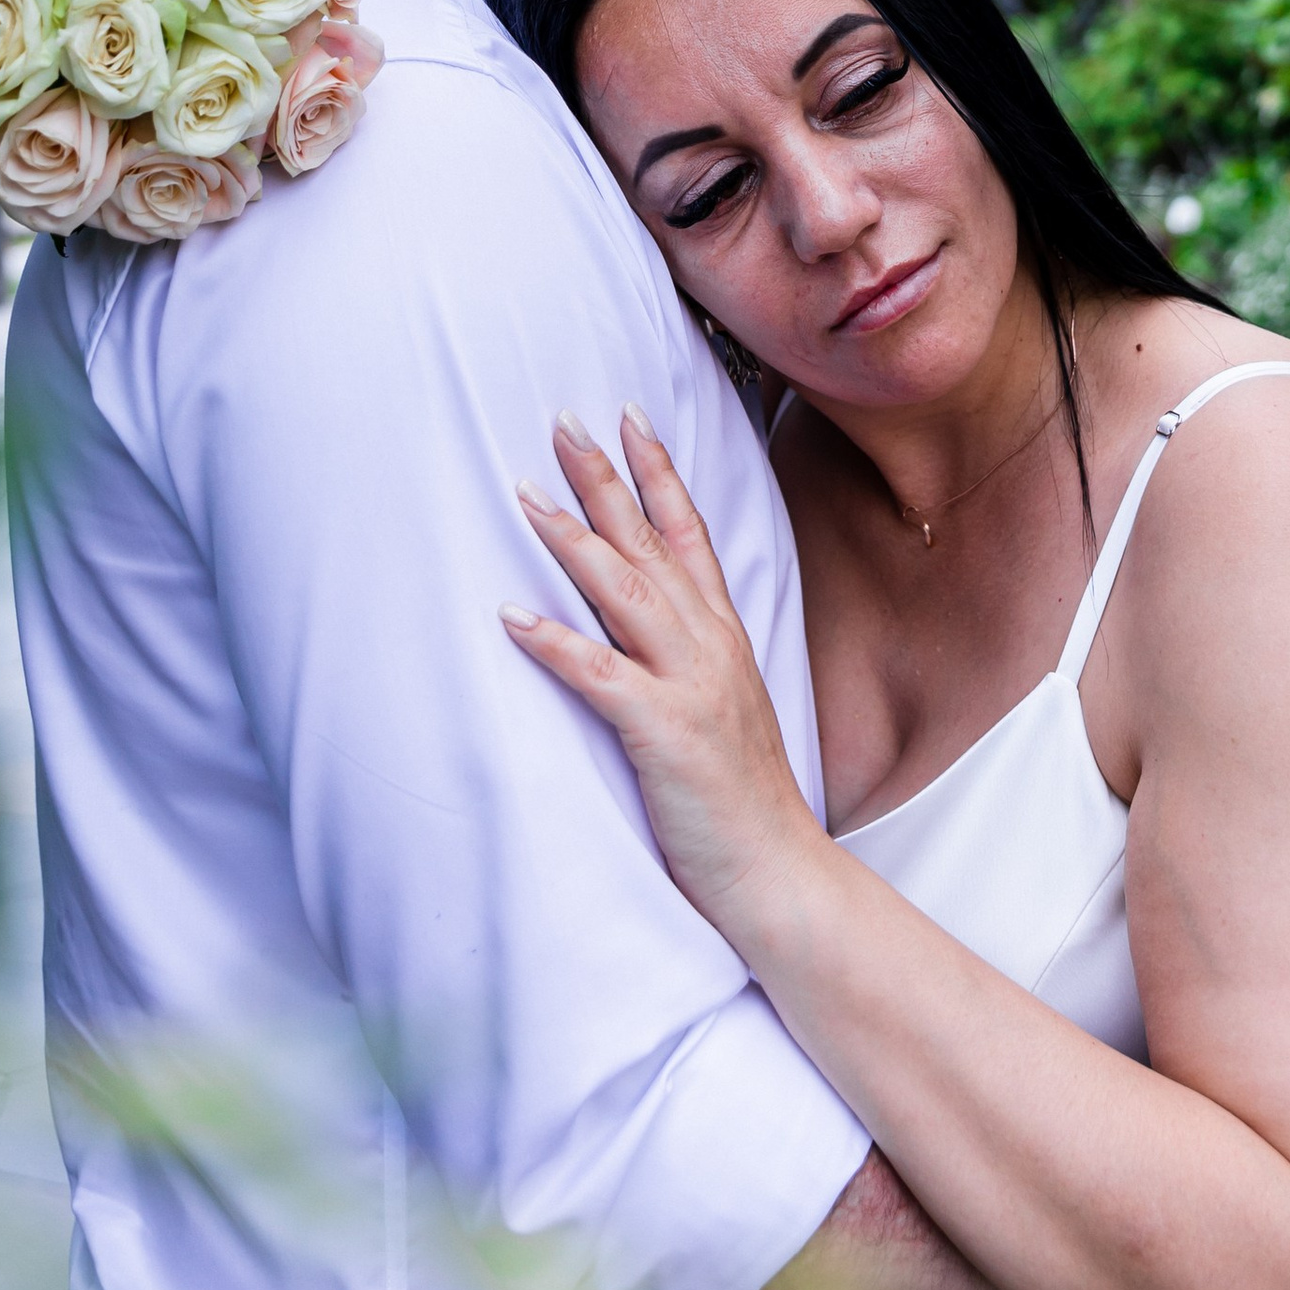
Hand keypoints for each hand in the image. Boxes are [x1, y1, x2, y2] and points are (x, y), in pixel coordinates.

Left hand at [504, 409, 825, 946]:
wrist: (777, 872)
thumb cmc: (741, 800)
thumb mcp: (723, 709)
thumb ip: (690, 659)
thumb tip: (646, 626)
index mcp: (723, 639)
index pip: (689, 534)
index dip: (659, 472)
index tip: (628, 416)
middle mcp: (710, 647)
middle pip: (649, 544)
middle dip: (606, 479)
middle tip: (563, 421)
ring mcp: (689, 686)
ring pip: (625, 592)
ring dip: (572, 539)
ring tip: (526, 494)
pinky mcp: (664, 733)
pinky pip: (599, 676)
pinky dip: (555, 642)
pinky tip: (511, 615)